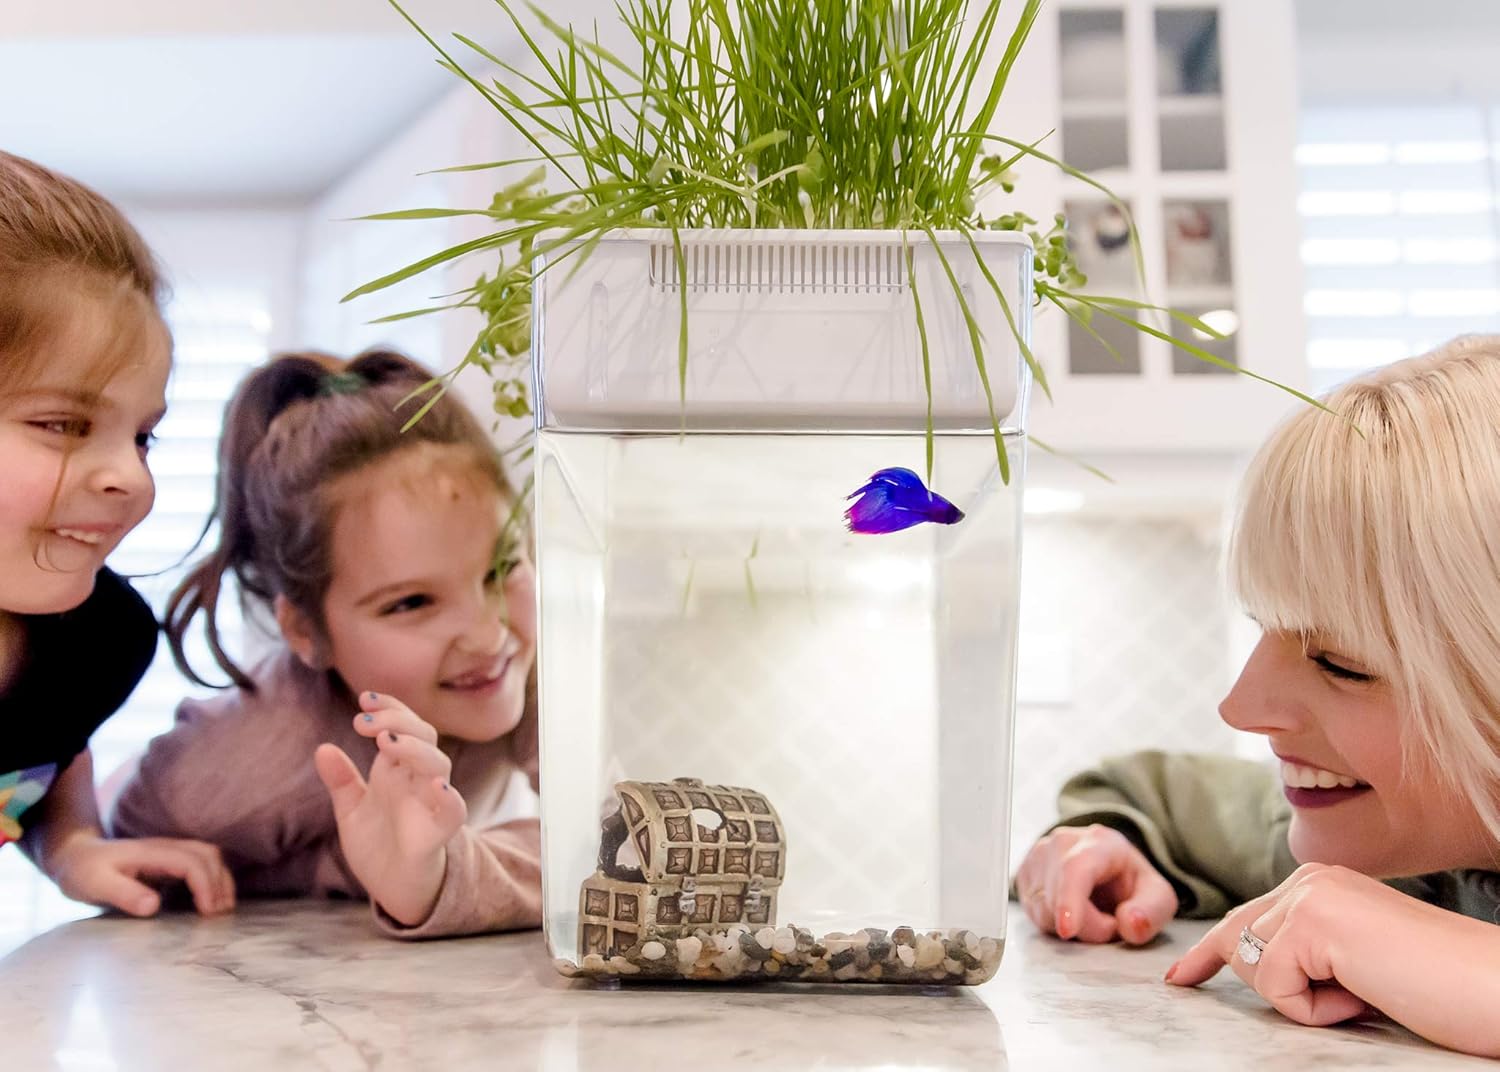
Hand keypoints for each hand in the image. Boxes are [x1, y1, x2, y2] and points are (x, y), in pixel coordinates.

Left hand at [48, 831, 234, 916]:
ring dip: (221, 879)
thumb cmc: (83, 872)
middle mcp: (165, 847)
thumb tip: (154, 906)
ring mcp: (168, 852)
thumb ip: (124, 894)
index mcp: (151, 852)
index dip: (205, 885)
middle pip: (207, 854)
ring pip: (208, 856)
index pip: (190, 862)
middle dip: (220, 882)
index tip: (208, 912)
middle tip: (220, 914)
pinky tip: (211, 900)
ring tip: (223, 908)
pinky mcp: (169, 861)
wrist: (74, 856)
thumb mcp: (95, 885)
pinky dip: (213, 879)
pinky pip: (201, 863)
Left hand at [313, 691, 466, 926]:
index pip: (403, 726)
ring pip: (438, 764)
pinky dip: (448, 796)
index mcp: (397, 770)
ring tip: (386, 743)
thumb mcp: (351, 810)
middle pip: (423, 736)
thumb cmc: (378, 844)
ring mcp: (430, 803)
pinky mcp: (437, 833)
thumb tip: (322, 748)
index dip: (389, 707)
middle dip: (397, 721)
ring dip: (415, 749)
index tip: (364, 698)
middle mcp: (417, 780)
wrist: (392, 888)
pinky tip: (434, 784)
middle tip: (363, 721)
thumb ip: (341, 781)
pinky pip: (452, 811)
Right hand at [1015, 823, 1178, 943]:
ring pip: (1042, 909)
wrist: (1107, 868)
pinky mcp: (1024, 873)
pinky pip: (1032, 912)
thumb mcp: (1158, 896)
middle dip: (1087, 927)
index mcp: (1100, 842)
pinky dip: (1053, 922)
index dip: (1069, 900)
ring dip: (1070, 927)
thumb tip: (1129, 923)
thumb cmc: (1130, 882)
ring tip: (1091, 914)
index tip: (1068, 930)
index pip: (1076, 869)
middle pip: (1059, 899)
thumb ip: (1152, 912)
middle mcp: (1062, 842)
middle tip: (1110, 924)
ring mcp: (1038, 855)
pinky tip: (1070, 911)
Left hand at [1167, 863, 1499, 1056]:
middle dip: (1233, 972)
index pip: (1248, 918)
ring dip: (1307, 1000)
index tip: (1179, 978)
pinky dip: (1318, 1010)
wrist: (1495, 988)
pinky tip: (1366, 995)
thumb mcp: (1357, 963)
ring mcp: (1311, 896)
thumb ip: (1309, 953)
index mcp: (1322, 883)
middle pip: (1237, 938)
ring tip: (1366, 991)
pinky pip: (1280, 988)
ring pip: (1257, 968)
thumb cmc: (1438, 986)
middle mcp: (1311, 879)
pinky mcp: (1315, 923)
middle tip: (1217, 985)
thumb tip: (1252, 961)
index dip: (1210, 952)